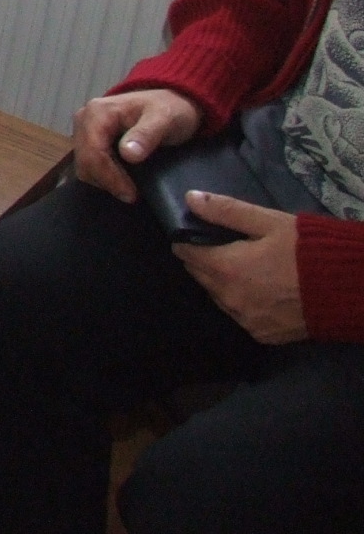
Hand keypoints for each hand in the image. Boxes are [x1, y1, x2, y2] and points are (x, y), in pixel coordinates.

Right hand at [72, 88, 200, 201]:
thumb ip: (147, 134)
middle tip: (132, 194)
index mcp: (98, 112)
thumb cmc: (169, 109)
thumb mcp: (165, 119)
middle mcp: (84, 118)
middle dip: (106, 180)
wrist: (170, 102)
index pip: (92, 151)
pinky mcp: (87, 139)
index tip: (131, 193)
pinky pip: (87, 164)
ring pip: (83, 165)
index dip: (109, 176)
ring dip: (103, 180)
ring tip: (128, 187)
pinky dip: (102, 175)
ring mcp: (84, 129)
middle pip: (84, 160)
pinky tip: (121, 177)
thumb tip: (128, 154)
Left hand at [175, 193, 307, 343]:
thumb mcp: (269, 222)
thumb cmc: (308, 250)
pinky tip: (257, 291)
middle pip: (200, 277)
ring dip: (220, 283)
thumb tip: (190, 198)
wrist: (350, 289)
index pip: (187, 255)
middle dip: (203, 262)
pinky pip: (240, 315)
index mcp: (226, 268)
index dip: (185, 242)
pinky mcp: (263, 334)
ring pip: (218, 298)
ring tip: (237, 268)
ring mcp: (245, 320)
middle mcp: (229, 298)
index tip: (189, 235)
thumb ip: (227, 211)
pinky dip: (241, 302)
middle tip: (216, 248)